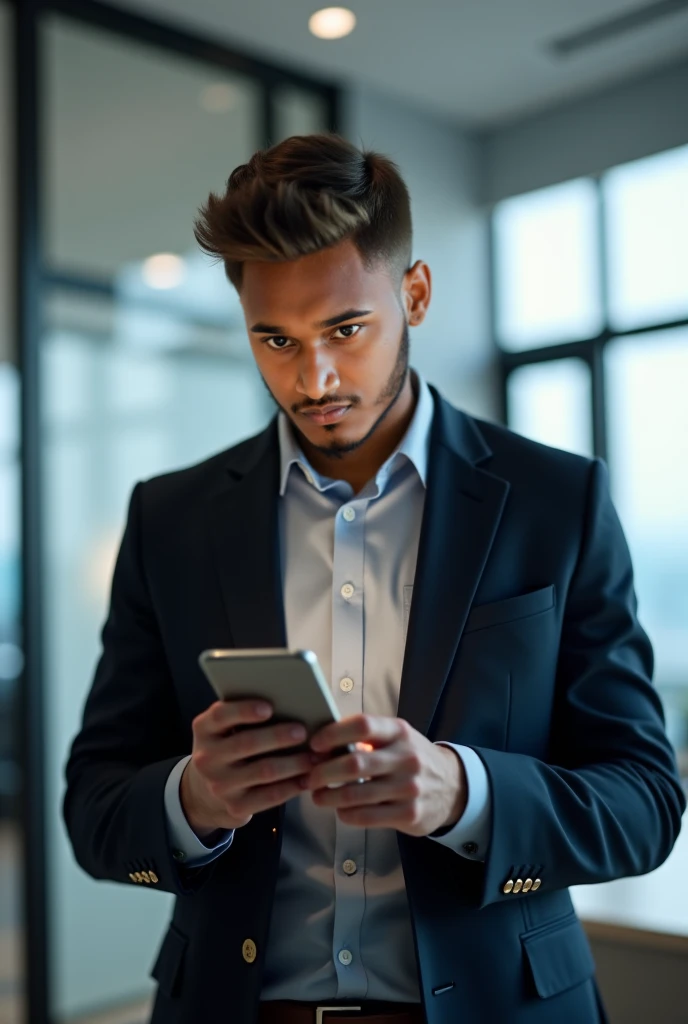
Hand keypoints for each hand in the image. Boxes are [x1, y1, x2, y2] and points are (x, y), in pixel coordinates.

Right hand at [180, 700, 324, 837]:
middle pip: (246, 743)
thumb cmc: (228, 747)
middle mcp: (207, 758)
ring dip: (293, 763)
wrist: (207, 792)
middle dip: (278, 736)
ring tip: (315, 755)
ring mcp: (220, 785)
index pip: (220, 715)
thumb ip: (244, 715)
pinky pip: (270, 796)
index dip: (244, 710)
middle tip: (302, 732)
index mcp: (204, 729)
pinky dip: (292, 786)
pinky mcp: (236, 806)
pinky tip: (308, 778)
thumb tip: (289, 703)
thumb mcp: (224, 729)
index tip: (269, 707)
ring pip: (263, 771)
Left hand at [304, 714, 466, 836]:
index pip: (362, 726)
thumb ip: (368, 736)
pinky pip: (365, 817)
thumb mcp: (397, 737)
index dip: (333, 734)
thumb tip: (322, 742)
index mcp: (400, 732)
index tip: (314, 744)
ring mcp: (409, 788)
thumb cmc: (411, 758)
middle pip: (354, 764)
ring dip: (328, 796)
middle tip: (309, 777)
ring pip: (355, 794)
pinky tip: (340, 810)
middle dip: (323, 772)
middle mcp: (406, 758)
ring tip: (317, 795)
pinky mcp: (409, 814)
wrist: (453, 786)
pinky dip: (345, 814)